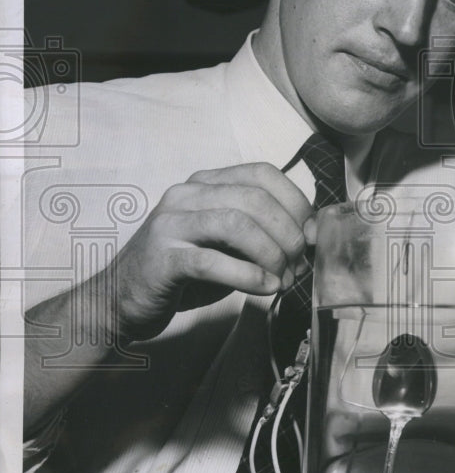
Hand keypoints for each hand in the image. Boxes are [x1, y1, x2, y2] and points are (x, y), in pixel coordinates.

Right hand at [111, 163, 313, 341]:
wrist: (123, 298)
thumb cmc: (186, 271)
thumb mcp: (229, 245)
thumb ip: (263, 233)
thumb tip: (312, 235)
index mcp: (207, 183)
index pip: (263, 174)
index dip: (296, 203)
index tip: (311, 236)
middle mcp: (187, 194)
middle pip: (255, 199)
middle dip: (288, 233)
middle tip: (298, 264)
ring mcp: (171, 224)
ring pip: (236, 223)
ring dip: (271, 254)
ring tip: (282, 278)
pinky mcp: (162, 258)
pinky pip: (212, 261)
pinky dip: (247, 276)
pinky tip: (264, 289)